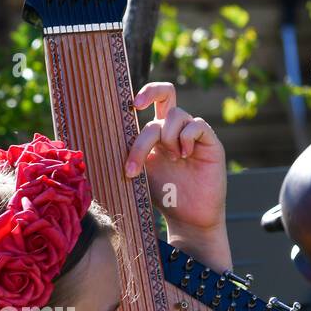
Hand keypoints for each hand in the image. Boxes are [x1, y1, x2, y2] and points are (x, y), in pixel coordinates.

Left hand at [123, 81, 230, 271]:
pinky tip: (184, 155)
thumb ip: (130, 155)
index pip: (150, 104)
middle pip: (166, 92)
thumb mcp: (141, 174)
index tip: (130, 106)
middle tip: (136, 106)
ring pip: (176, 114)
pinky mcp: (210, 142)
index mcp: (156, 135)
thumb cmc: (164, 197)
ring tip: (172, 158)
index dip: (142, 95)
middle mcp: (174, 130)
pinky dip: (186, 138)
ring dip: (166, 136)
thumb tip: (101, 145)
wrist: (189, 218)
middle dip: (150, 92)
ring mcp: (193, 134)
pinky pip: (196, 125)